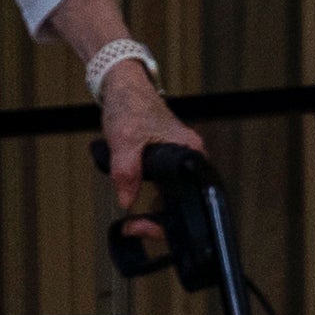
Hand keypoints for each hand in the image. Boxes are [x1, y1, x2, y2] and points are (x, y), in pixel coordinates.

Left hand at [98, 65, 206, 233]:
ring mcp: (180, 160)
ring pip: (173, 198)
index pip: (190, 200)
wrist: (123, 87)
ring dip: (152, 208)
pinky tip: (134, 195)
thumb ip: (126, 172)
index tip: (140, 224)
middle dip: (157, 218)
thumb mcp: (124, 140)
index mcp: (190, 154)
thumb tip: (127, 202)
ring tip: (131, 215)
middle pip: (183, 203)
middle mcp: (191, 159)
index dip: (165, 220)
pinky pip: (165, 188)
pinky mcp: (169, 161)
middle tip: (132, 226)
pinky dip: (149, 196)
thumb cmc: (130, 106)